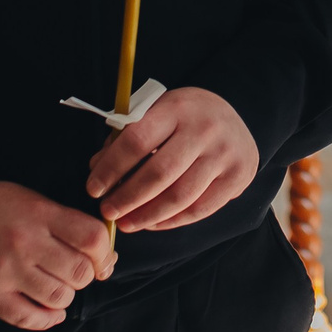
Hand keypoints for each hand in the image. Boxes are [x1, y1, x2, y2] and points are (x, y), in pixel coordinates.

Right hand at [0, 180, 114, 330]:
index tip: (102, 261)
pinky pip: (29, 317)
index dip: (105, 255)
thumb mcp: (36, 202)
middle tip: (75, 274)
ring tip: (56, 287)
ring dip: (65, 296)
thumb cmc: (0, 211)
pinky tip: (50, 312)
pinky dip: (46, 319)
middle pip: (79, 271)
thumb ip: (69, 225)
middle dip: (85, 277)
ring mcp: (5, 270)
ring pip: (59, 297)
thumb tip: (107, 258)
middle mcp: (24, 242)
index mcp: (40, 214)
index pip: (92, 238)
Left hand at [84, 87, 261, 233]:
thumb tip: (97, 168)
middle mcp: (204, 129)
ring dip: (147, 215)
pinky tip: (153, 223)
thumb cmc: (185, 118)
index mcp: (177, 108)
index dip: (111, 168)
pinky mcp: (237, 176)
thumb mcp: (157, 113)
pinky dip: (172, 221)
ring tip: (126, 223)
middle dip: (127, 197)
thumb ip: (127, 137)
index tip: (93, 188)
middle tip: (107, 211)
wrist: (235, 118)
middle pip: (159, 173)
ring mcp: (224, 154)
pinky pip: (200, 209)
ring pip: (179, 196)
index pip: (137, 140)